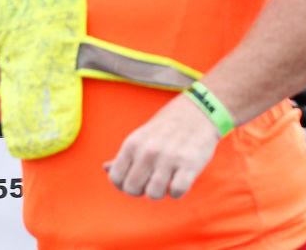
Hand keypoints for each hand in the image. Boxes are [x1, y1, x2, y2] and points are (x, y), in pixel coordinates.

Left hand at [104, 94, 219, 199]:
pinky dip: (179, 190)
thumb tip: (105, 168)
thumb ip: (124, 156)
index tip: (138, 178)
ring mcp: (169, 158)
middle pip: (132, 190)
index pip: (116, 179)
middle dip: (143, 189)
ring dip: (162, 190)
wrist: (199, 111)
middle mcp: (148, 151)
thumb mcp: (141, 137)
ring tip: (168, 177)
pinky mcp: (189, 164)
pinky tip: (181, 178)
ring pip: (154, 194)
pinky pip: (176, 192)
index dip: (125, 184)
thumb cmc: (166, 127)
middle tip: (154, 178)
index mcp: (133, 144)